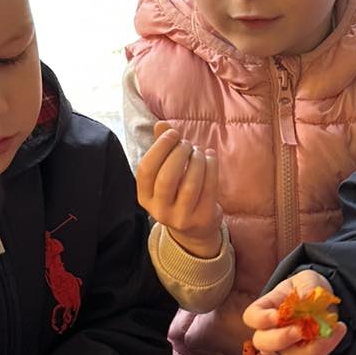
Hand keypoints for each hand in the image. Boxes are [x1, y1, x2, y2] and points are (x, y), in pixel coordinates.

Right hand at [136, 121, 221, 257]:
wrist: (194, 230)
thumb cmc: (177, 193)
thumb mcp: (164, 174)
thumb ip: (162, 149)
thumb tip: (162, 124)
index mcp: (144, 197)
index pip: (145, 170)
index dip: (159, 147)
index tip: (173, 133)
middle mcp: (159, 210)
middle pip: (167, 177)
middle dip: (179, 153)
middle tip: (187, 144)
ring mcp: (181, 217)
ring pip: (190, 184)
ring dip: (197, 160)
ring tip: (199, 152)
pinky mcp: (202, 218)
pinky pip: (209, 188)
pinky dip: (211, 167)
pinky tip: (210, 157)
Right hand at [241, 269, 348, 354]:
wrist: (324, 301)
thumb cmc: (309, 287)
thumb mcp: (308, 279)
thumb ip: (306, 286)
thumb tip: (306, 298)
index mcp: (267, 307)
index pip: (251, 317)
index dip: (260, 320)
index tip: (277, 316)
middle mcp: (272, 329)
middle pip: (262, 343)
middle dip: (280, 339)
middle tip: (300, 330)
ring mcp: (287, 344)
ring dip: (309, 347)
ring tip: (330, 329)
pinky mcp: (305, 352)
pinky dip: (327, 345)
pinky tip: (339, 329)